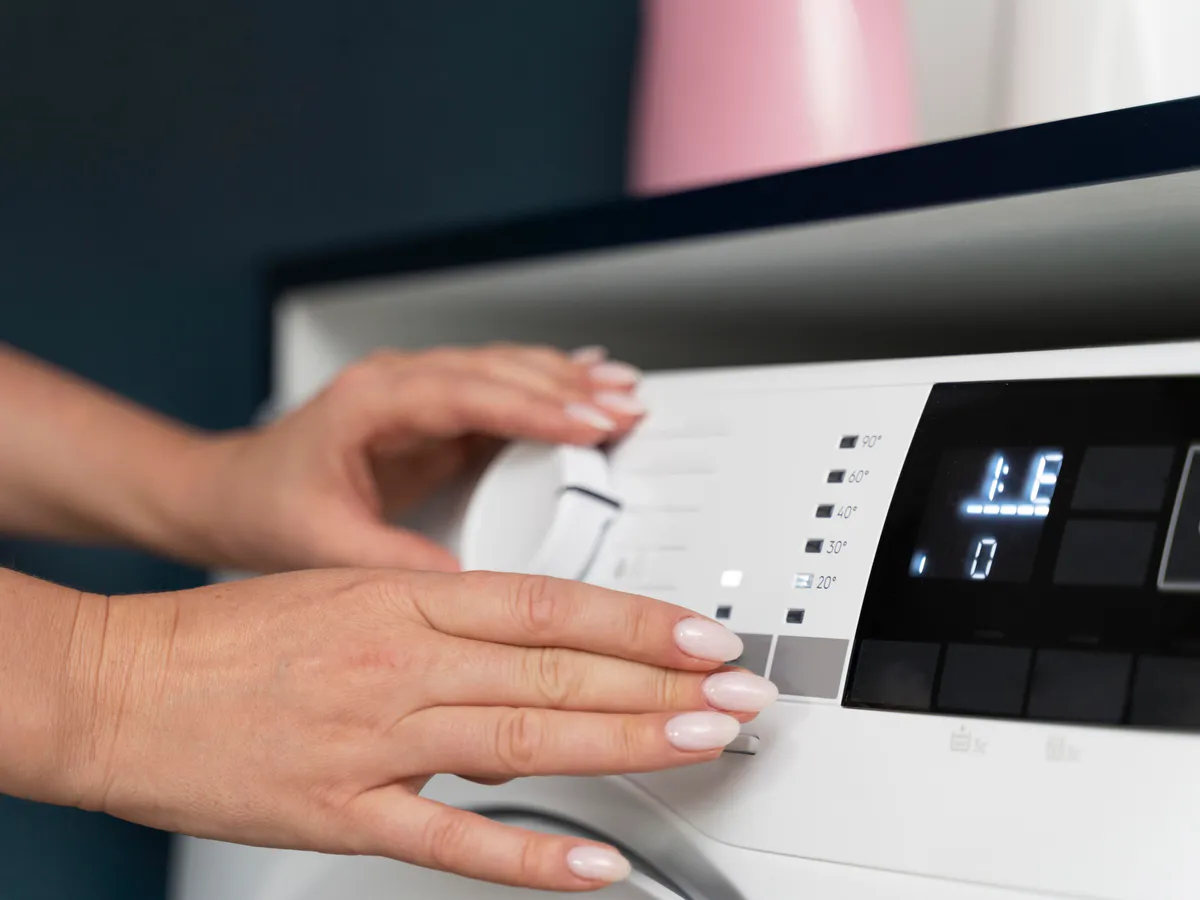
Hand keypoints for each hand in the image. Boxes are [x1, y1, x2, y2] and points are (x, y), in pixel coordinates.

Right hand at [68, 570, 777, 890]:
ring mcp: (371, 740)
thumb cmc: (227, 633)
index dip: (634, 618)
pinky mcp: (338, 813)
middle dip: (658, 683)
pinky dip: (528, 856)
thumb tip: (533, 650)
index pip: (545, 602)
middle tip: (736, 691)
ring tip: (701, 743)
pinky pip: (449, 839)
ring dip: (623, 744)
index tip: (700, 632)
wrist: (118, 684)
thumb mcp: (346, 588)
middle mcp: (397, 660)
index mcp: (399, 596)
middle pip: (553, 671)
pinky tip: (595, 864)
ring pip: (521, 740)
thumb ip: (442, 618)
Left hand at [181, 344, 643, 573]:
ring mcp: (421, 393)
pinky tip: (587, 387)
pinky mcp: (436, 414)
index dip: (532, 408)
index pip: (466, 393)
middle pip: (499, 372)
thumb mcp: (325, 545)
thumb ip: (397, 565)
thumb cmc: (263, 504)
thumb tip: (471, 590)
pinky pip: (503, 392)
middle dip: (569, 389)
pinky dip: (550, 392)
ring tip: (625, 396)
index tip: (587, 424)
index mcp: (370, 403)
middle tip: (629, 408)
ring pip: (507, 372)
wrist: (230, 492)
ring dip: (568, 383)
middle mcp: (399, 385)